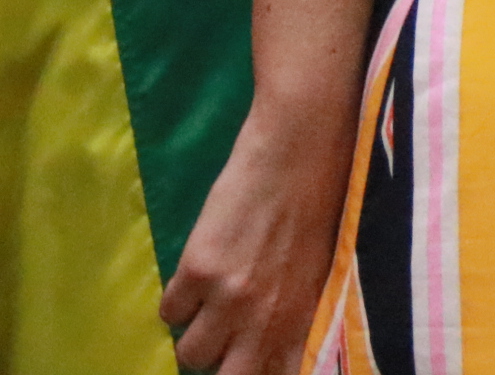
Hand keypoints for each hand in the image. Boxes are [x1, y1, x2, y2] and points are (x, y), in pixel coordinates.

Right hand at [158, 107, 352, 372]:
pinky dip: (177, 301)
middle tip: (226, 338)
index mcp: (305, 316)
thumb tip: (280, 346)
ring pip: (191, 354)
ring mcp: (230, 297)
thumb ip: (300, 312)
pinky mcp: (197, 269)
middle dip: (223, 365)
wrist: (301, 146)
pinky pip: (168, 313)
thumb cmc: (323, 200)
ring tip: (211, 302)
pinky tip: (197, 274)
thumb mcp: (321, 268)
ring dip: (197, 334)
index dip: (260, 372)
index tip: (250, 358)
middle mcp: (267, 318)